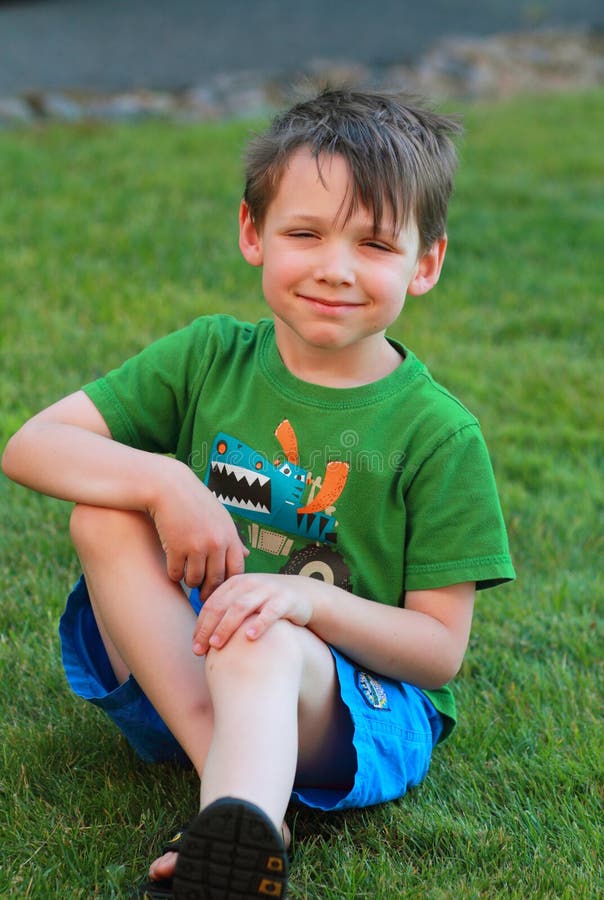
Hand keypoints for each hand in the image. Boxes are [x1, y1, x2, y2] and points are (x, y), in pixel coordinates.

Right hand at [148, 459, 247, 599]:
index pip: (237, 570)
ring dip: (190, 582)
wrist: (169, 487)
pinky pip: (176, 574)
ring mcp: (196, 545)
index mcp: (230, 535)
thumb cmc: (196, 502)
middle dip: (209, 590)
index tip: (222, 589)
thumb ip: (233, 538)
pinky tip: (173, 568)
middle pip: (216, 580)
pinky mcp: (175, 547)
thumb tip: (247, 555)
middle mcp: (216, 542)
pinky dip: (174, 574)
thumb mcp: (221, 517)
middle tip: (203, 595)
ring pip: (194, 580)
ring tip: (187, 577)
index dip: (230, 584)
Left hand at [192, 573, 316, 654]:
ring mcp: (267, 589)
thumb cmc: (267, 603)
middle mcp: (249, 583)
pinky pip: (270, 612)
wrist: (303, 594)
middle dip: (208, 628)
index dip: (201, 625)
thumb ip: (226, 611)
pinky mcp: (285, 599)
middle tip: (199, 650)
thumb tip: (200, 638)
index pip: (212, 604)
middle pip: (223, 605)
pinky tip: (250, 638)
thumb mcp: (246, 601)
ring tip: (217, 645)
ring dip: (226, 626)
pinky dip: (259, 624)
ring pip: (242, 607)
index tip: (194, 647)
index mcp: (236, 583)